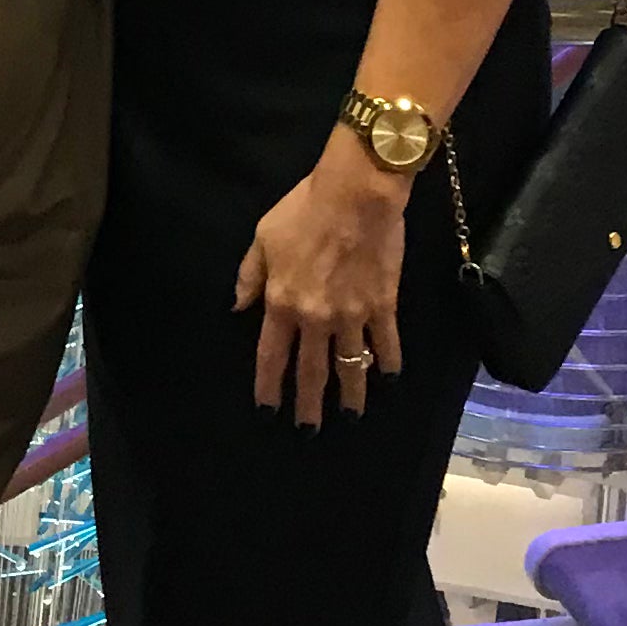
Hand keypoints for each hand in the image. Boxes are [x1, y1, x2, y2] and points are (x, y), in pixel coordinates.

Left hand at [236, 132, 408, 428]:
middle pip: (310, 372)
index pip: (271, 357)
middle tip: (308, 431)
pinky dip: (387, 364)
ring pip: (350, 367)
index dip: (268, 387)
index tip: (267, 411)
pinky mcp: (383, 306)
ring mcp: (352, 315)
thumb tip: (238, 308)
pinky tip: (388, 379)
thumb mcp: (263, 237)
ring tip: (350, 416)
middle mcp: (316, 319)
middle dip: (308, 405)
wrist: (356, 193)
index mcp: (281, 303)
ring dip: (350, 395)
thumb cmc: (304, 209)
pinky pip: (385, 343)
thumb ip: (249, 276)